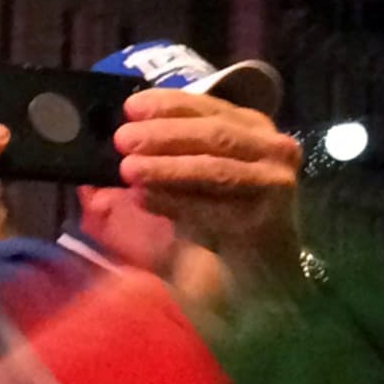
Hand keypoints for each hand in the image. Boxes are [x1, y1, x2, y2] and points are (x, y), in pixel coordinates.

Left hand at [115, 88, 301, 268]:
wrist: (253, 279)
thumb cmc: (213, 224)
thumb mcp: (182, 181)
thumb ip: (156, 155)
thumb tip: (107, 143)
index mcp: (250, 127)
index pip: (207, 106)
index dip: (168, 104)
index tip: (130, 108)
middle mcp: (271, 147)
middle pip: (213, 133)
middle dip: (163, 134)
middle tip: (122, 140)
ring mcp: (276, 181)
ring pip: (215, 168)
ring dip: (167, 167)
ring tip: (128, 169)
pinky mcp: (272, 218)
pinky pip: (217, 208)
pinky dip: (177, 202)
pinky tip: (145, 199)